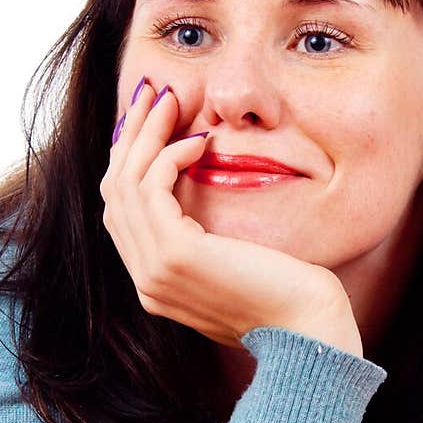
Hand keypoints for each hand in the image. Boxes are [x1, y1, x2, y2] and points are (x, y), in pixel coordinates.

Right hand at [100, 80, 359, 350]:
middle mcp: (147, 280)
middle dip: (131, 137)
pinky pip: (152, 188)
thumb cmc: (289, 296)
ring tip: (172, 98)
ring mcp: (155, 272)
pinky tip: (200, 141)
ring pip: (126, 184)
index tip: (151, 120)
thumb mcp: (237, 263)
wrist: (308, 330)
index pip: (123, 212)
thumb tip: (204, 190)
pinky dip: (170, 155)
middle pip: (114, 192)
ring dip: (147, 134)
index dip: (131, 160)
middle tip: (153, 92)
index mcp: (157, 283)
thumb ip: (209, 240)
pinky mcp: (175, 256)